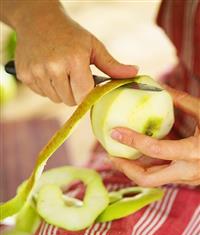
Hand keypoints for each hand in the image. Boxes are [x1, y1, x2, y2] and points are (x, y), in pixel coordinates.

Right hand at [10, 2, 137, 104]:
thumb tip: (135, 73)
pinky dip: (47, 87)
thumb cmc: (71, 34)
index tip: (88, 86)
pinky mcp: (25, 75)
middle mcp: (54, 68)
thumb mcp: (93, 46)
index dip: (88, 94)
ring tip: (60, 72)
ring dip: (61, 91)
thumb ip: (112, 65)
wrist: (38, 20)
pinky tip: (48, 71)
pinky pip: (42, 94)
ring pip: (55, 99)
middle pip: (70, 101)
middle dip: (75, 93)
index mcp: (74, 60)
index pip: (84, 95)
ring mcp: (37, 72)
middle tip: (73, 76)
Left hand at [111, 86, 199, 186]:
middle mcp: (188, 171)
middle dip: (125, 168)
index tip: (114, 132)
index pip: (155, 150)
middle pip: (147, 179)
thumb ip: (182, 101)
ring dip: (133, 168)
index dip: (132, 140)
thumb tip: (158, 86)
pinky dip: (147, 166)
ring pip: (152, 179)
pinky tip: (139, 153)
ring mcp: (187, 178)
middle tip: (111, 153)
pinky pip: (161, 175)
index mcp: (194, 152)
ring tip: (118, 153)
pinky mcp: (186, 178)